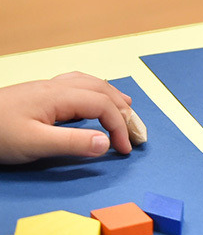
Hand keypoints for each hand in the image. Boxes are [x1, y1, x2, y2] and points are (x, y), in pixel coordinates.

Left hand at [0, 74, 133, 164]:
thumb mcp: (34, 144)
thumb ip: (72, 143)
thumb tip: (106, 142)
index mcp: (59, 96)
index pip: (104, 106)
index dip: (120, 127)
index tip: (123, 150)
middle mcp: (56, 86)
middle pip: (102, 91)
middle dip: (124, 111)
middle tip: (137, 132)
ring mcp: (46, 88)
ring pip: (90, 84)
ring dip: (112, 96)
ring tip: (126, 107)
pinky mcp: (37, 94)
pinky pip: (76, 85)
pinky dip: (94, 92)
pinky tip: (90, 100)